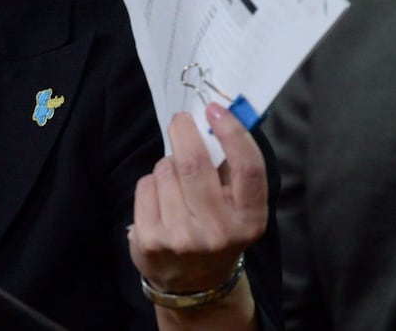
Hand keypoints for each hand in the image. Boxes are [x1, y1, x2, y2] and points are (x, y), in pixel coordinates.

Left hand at [129, 103, 267, 294]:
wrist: (194, 285)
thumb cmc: (217, 231)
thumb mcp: (237, 209)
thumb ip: (230, 169)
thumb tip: (217, 117)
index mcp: (249, 221)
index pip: (248, 169)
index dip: (233, 133)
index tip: (216, 109)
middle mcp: (218, 232)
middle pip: (194, 163)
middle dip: (184, 132)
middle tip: (181, 120)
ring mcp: (182, 238)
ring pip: (165, 171)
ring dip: (167, 165)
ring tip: (175, 182)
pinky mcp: (151, 240)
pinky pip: (146, 186)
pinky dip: (151, 183)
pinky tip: (160, 200)